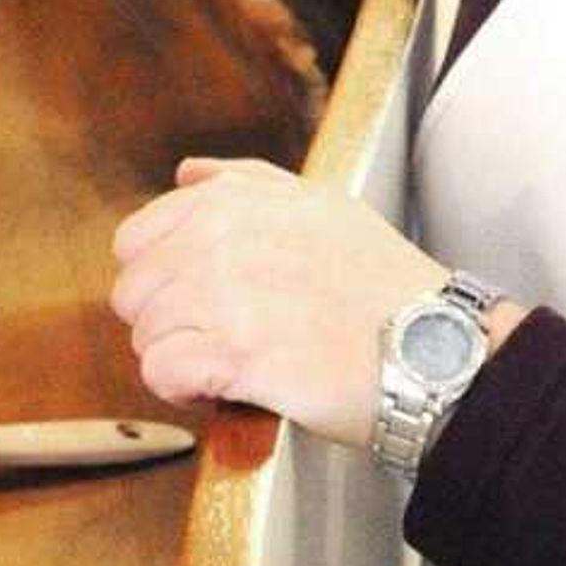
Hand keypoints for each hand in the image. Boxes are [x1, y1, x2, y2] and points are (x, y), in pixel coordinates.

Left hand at [108, 157, 456, 447]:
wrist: (432, 347)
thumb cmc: (382, 284)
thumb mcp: (322, 204)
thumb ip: (246, 181)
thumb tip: (185, 173)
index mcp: (231, 200)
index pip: (136, 241)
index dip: (165, 280)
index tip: (206, 301)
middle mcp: (219, 237)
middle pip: (134, 294)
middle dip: (170, 323)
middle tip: (226, 337)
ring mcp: (224, 294)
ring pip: (145, 338)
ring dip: (183, 360)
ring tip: (238, 363)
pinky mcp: (233, 352)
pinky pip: (163, 374)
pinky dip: (188, 391)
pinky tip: (230, 387)